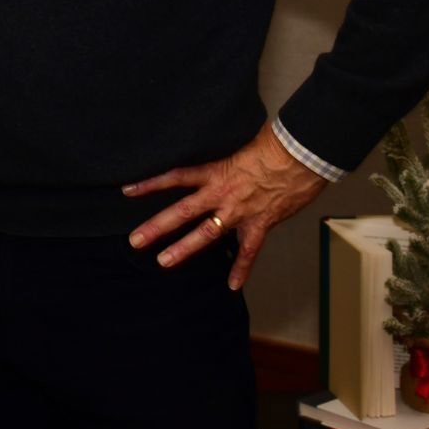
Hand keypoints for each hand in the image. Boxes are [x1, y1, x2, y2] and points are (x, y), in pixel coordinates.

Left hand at [123, 121, 330, 289]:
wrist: (300, 156)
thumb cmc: (274, 144)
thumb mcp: (238, 143)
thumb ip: (223, 153)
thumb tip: (215, 149)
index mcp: (215, 172)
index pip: (175, 178)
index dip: (150, 184)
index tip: (127, 191)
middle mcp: (221, 194)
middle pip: (182, 212)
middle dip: (158, 227)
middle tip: (136, 240)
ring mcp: (239, 212)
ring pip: (206, 234)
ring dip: (184, 249)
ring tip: (163, 261)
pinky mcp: (260, 224)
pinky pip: (248, 251)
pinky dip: (241, 268)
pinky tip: (233, 285)